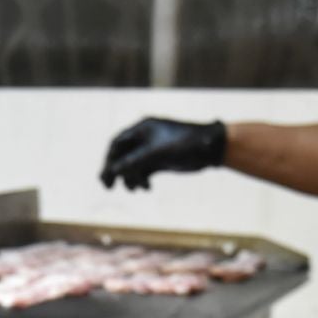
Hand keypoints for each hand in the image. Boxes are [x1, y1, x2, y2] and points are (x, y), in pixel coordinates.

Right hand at [100, 118, 226, 189]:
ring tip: (134, 189)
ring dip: (130, 177)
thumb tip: (113, 171)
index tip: (107, 174)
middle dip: (116, 171)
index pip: (117, 143)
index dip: (109, 158)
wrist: (210, 147)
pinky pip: (144, 171)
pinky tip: (147, 188)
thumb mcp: (157, 153)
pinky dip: (142, 180)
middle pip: (123, 155)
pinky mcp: (161, 160)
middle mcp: (145, 138)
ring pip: (133, 165)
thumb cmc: (185, 143)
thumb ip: (134, 161)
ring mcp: (153, 150)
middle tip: (108, 187)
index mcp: (142, 128)